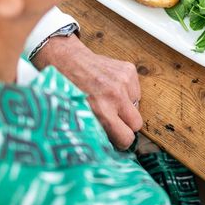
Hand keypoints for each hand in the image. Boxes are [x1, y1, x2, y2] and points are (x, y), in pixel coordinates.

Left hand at [32, 33, 142, 148]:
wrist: (67, 60)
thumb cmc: (68, 89)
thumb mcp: (79, 115)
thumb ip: (98, 128)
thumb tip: (112, 143)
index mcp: (102, 111)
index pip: (127, 137)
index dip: (122, 140)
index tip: (117, 138)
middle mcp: (116, 96)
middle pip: (137, 123)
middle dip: (127, 124)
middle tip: (115, 120)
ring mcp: (124, 81)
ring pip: (137, 106)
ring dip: (126, 106)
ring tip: (109, 99)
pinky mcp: (129, 70)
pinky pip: (136, 90)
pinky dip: (126, 91)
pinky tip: (112, 87)